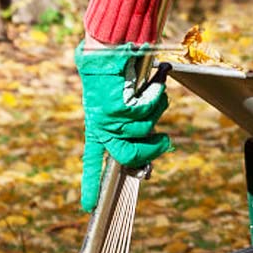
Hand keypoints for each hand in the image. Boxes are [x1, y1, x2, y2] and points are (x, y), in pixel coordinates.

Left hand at [75, 41, 171, 212]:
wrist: (107, 45)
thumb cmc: (115, 68)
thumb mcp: (118, 100)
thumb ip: (129, 121)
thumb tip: (159, 144)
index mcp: (96, 125)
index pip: (92, 160)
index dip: (90, 183)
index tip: (87, 207)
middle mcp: (100, 124)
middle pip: (129, 155)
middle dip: (152, 150)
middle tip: (165, 142)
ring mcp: (108, 117)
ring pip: (143, 130)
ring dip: (154, 111)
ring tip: (151, 93)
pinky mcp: (118, 106)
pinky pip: (146, 112)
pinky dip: (154, 96)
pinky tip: (151, 84)